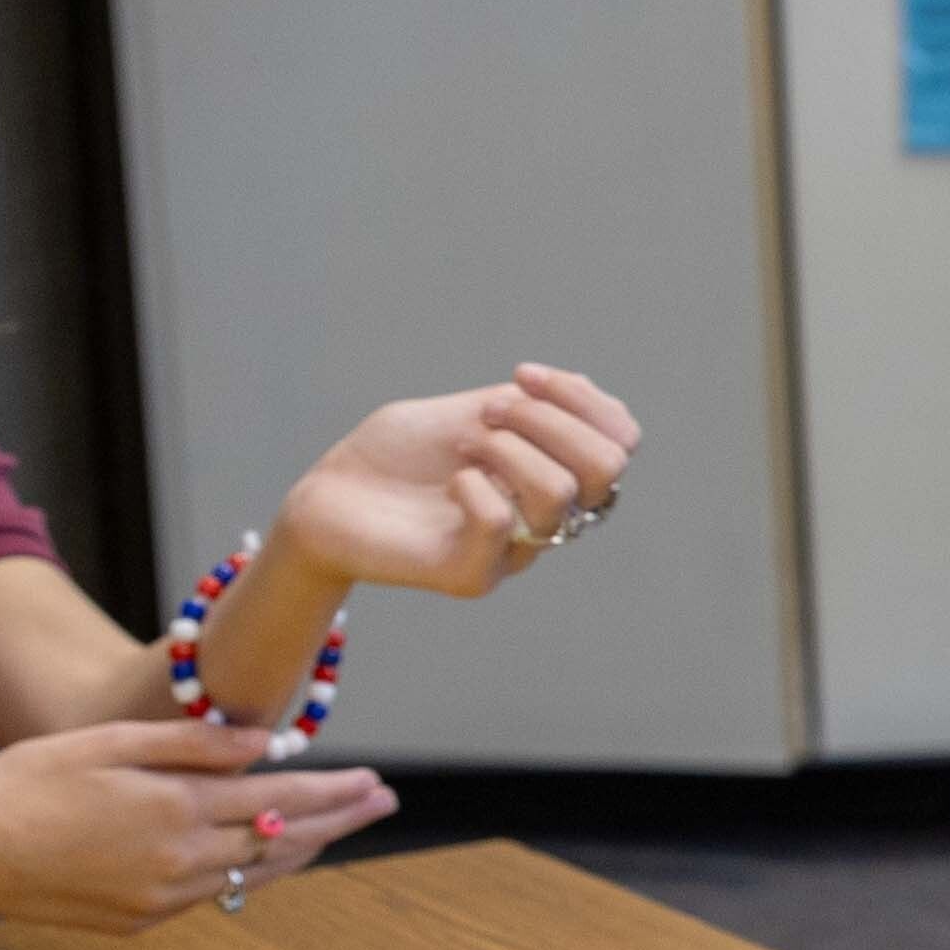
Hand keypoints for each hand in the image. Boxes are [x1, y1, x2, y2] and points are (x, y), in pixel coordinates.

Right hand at [0, 716, 389, 931]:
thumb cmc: (27, 780)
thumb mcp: (109, 741)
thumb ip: (191, 743)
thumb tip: (263, 745)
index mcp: (176, 807)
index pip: (282, 799)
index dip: (336, 791)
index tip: (376, 781)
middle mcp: (179, 860)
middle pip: (282, 841)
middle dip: (338, 820)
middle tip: (383, 802)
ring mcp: (160, 899)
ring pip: (252, 875)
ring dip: (299, 850)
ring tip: (337, 828)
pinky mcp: (138, 923)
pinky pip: (209, 895)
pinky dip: (242, 872)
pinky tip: (258, 855)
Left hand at [266, 362, 639, 598]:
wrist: (327, 498)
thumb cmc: (395, 455)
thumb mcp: (470, 410)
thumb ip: (529, 405)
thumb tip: (584, 389)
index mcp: (556, 475)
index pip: (622, 438)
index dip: (581, 397)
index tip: (520, 373)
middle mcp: (547, 518)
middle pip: (608, 466)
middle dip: (550, 420)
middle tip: (486, 413)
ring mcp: (514, 552)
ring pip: (561, 491)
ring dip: (508, 446)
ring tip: (464, 444)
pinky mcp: (472, 576)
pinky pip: (501, 521)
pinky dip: (473, 484)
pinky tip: (449, 482)